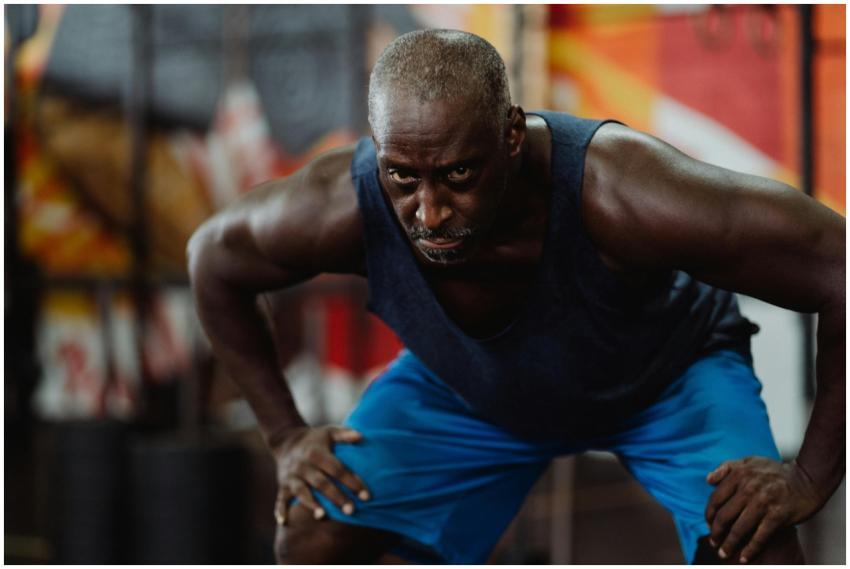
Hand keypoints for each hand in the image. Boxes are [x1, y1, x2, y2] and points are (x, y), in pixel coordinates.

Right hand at [272, 425, 370, 525]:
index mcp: (316, 453)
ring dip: (311, 504)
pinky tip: (284, 521)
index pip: (337, 469)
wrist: (286, 441)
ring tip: (322, 516)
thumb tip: (361, 436)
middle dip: (336, 497)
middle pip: (321, 483)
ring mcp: (291, 477)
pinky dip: (280, 510)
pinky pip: (280, 499)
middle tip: (351, 511)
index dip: (352, 482)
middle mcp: (303, 466)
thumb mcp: (329, 432)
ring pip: (301, 492)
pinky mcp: (283, 486)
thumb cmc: (315, 439)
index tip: (366, 496)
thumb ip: (345, 434)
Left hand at [705, 456, 820, 562]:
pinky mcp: (778, 516)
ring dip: (730, 544)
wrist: (807, 478)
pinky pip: (760, 537)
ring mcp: (763, 503)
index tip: (708, 525)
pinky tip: (744, 557)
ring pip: (739, 529)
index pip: (716, 499)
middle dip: (716, 533)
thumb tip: (708, 480)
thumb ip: (726, 468)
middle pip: (725, 516)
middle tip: (713, 542)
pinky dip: (750, 549)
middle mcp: (749, 488)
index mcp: (738, 475)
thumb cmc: (776, 471)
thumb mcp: (748, 461)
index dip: (709, 515)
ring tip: (724, 553)